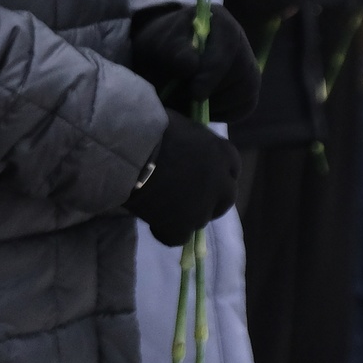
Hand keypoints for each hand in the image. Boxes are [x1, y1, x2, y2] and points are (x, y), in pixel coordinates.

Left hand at [127, 3, 259, 124]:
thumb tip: (192, 65)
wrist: (162, 59)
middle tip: (185, 103)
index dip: (214, 71)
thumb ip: (173, 51)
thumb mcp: (159, 44)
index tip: (195, 93)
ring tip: (188, 107)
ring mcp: (248, 64)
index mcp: (221, 21)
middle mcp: (241, 41)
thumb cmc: (161, 47)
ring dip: (216, 106)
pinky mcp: (248, 88)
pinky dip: (223, 114)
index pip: (229, 45)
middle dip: (212, 93)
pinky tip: (201, 111)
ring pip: (246, 91)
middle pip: (242, 71)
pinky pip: (244, 106)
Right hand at [128, 113, 239, 245]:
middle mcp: (222, 184)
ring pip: (200, 219)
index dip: (214, 171)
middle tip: (184, 194)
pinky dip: (166, 231)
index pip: (231, 168)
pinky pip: (177, 237)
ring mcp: (202, 209)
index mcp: (224, 154)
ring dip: (186, 214)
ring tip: (162, 205)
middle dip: (208, 198)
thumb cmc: (151, 127)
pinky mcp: (181, 227)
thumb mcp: (182, 125)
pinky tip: (152, 219)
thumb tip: (185, 144)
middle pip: (224, 199)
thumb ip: (192, 141)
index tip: (198, 171)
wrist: (130, 150)